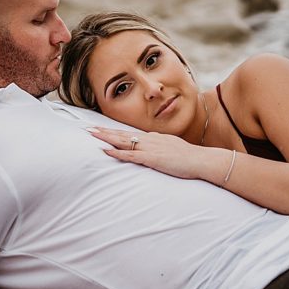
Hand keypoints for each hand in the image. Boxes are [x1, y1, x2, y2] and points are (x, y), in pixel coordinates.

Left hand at [88, 127, 217, 179]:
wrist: (201, 160)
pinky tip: (106, 150)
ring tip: (91, 134)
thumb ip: (161, 148)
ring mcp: (150, 148)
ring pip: (123, 141)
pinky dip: (117, 152)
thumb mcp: (173, 149)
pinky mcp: (151, 158)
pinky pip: (130, 155)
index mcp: (154, 138)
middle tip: (88, 128)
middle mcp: (150, 139)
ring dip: (106, 138)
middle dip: (104, 131)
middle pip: (122, 134)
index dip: (114, 131)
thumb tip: (154, 149)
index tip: (102, 129)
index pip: (130, 133)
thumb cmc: (189, 157)